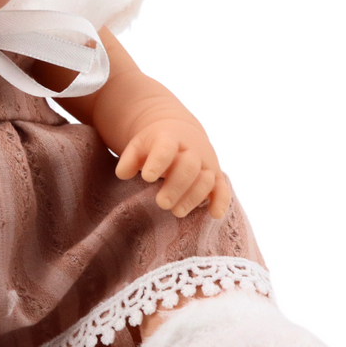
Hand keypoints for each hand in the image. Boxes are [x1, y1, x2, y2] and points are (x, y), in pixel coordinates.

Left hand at [115, 117, 229, 218]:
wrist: (180, 132)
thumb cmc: (154, 144)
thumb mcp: (138, 145)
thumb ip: (129, 159)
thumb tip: (123, 174)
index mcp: (170, 138)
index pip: (166, 148)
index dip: (158, 162)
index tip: (147, 177)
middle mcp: (192, 150)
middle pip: (189, 166)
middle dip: (176, 186)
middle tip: (162, 203)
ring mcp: (206, 163)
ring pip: (206, 179)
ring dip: (193, 197)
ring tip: (177, 212)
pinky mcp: (216, 176)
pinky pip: (223, 188)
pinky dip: (221, 201)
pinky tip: (215, 214)